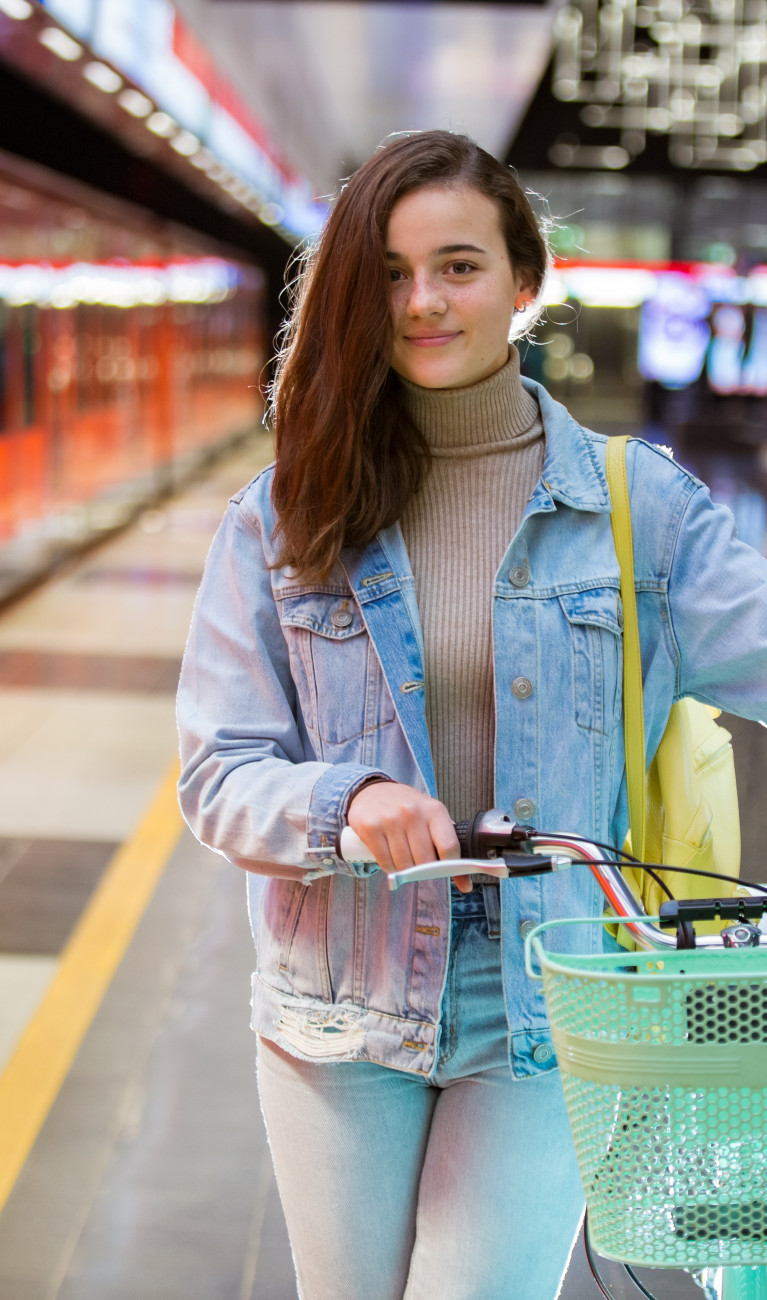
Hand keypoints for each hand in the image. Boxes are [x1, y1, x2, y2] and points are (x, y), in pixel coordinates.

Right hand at [346, 781, 471, 892]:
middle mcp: (412, 813)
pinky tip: (391, 857)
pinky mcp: (370, 828)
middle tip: (421, 864)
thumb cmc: (408, 808)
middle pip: (425, 861)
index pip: (449, 847)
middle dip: (425, 870)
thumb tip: (465, 885)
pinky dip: (390, 867)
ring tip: (404, 857)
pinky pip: (385, 863)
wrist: (374, 791)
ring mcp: (390, 820)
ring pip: (404, 865)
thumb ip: (448, 846)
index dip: (450, 867)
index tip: (448, 873)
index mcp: (434, 810)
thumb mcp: (432, 818)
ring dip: (405, 870)